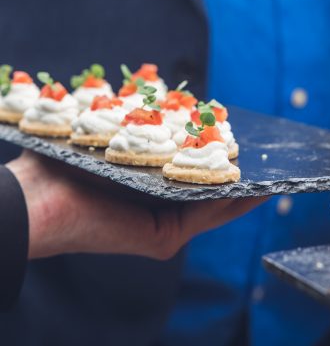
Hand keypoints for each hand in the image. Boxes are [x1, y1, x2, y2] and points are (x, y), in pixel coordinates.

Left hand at [6, 151, 265, 259]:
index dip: (214, 163)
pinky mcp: (165, 239)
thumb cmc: (72, 163)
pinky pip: (208, 218)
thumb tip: (169, 107)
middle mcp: (157, 210)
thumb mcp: (117, 141)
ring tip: (271, 174)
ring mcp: (163, 227)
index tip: (236, 145)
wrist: (43, 195)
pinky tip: (256, 189)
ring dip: (242, 192)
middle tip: (263, 159)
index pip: (188, 178)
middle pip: (205, 194)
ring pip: (213, 208)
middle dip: (234, 177)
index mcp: (146, 190)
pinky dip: (235, 204)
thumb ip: (144, 132)